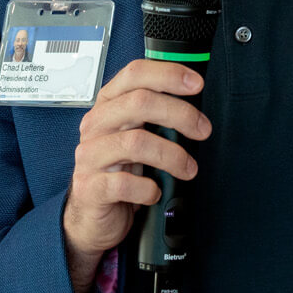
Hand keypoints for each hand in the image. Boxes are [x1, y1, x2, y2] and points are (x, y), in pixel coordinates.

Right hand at [61, 59, 209, 292]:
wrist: (93, 218)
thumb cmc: (121, 172)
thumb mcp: (138, 137)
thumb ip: (157, 117)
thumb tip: (197, 107)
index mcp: (109, 105)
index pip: (135, 74)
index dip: (168, 74)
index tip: (197, 83)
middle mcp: (96, 125)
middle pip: (139, 102)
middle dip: (180, 114)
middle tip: (203, 130)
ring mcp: (89, 156)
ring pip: (135, 142)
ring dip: (172, 155)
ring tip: (189, 169)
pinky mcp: (90, 187)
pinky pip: (124, 183)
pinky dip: (148, 188)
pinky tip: (155, 192)